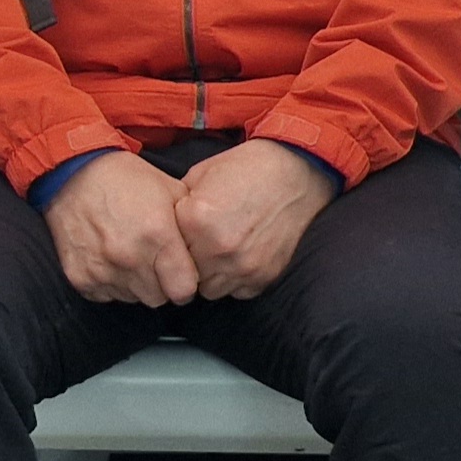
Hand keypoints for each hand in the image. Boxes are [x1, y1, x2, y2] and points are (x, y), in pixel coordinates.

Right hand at [45, 151, 199, 306]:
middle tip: (155, 262)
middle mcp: (129, 257)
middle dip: (161, 285)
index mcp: (157, 235)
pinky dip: (111, 283)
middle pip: (158, 299)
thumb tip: (208, 252)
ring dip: (136, 285)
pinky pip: (106, 296)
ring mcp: (102, 270)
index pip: (183, 291)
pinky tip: (110, 259)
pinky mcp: (80, 277)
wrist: (74, 172)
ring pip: (133, 299)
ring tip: (131, 256)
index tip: (182, 275)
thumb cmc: (126, 179)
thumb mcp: (171, 190)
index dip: (186, 284)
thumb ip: (192, 226)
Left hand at [173, 140, 335, 300]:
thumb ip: (178, 205)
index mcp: (196, 219)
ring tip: (219, 253)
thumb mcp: (200, 175)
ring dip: (210, 275)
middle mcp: (218, 248)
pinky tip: (240, 256)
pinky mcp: (263, 276)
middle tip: (199, 244)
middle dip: (189, 260)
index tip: (180, 234)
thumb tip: (165, 227)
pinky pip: (238, 291)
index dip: (172, 241)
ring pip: (209, 290)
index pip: (166, 248)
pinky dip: (235, 279)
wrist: (294, 172)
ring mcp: (242, 266)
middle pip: (185, 273)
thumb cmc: (246, 169)